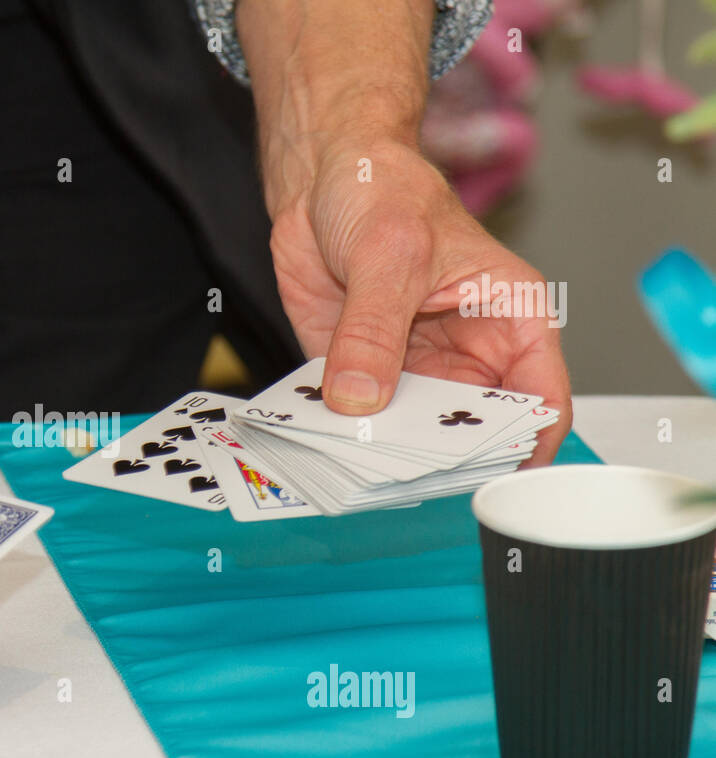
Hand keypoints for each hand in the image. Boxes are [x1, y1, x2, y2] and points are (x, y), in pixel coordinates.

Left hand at [269, 139, 571, 464]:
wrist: (322, 176)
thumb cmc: (385, 189)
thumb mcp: (389, 254)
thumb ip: (374, 329)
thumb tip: (362, 396)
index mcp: (511, 317)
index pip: (540, 398)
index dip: (526, 443)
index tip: (495, 477)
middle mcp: (468, 352)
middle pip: (473, 429)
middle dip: (446, 457)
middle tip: (411, 474)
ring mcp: (414, 367)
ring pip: (412, 433)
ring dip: (386, 449)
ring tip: (360, 465)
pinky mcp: (361, 372)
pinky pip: (357, 416)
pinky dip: (341, 432)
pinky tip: (324, 443)